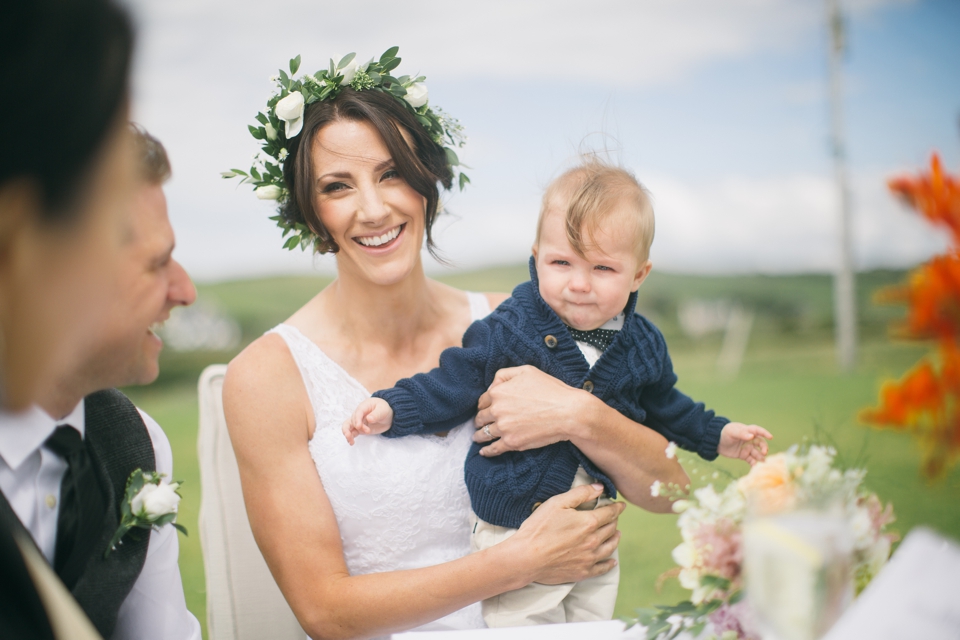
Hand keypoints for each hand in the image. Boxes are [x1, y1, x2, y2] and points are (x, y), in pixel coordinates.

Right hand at [342, 398, 393, 444]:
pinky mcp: (360, 428)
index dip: (357, 419)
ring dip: (347, 433)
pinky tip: (351, 442)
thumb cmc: (385, 410)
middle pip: (352, 420)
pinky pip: (352, 432)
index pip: (358, 412)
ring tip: (350, 440)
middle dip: (358, 427)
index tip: (358, 426)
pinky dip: (350, 437)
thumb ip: (376, 414)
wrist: (388, 416)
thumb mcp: (383, 410)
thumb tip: (369, 419)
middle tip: (367, 431)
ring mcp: (358, 421)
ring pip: (348, 426)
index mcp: (364, 406)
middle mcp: (359, 414)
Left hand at [473, 365, 588, 456]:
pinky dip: (487, 451)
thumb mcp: (526, 371)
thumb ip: (504, 374)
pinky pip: (493, 449)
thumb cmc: (551, 390)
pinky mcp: (512, 442)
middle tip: (481, 423)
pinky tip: (484, 451)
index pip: (482, 400)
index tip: (485, 409)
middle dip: (480, 420)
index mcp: (498, 392)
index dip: (484, 404)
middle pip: (481, 417)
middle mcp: (497, 410)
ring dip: (479, 435)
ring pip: (483, 433)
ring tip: (477, 437)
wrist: (568, 412)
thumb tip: (492, 386)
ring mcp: (503, 428)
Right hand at [508, 483, 624, 584]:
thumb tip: (600, 488)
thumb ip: (581, 493)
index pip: (610, 513)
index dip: (617, 508)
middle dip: (614, 521)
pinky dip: (609, 563)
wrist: (526, 558)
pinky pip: (602, 568)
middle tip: (614, 517)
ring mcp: (589, 558)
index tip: (621, 505)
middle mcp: (593, 541)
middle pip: (611, 529)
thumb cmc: (539, 528)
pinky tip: (612, 561)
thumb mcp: (557, 503)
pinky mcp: (583, 572)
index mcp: (589, 522)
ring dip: (615, 539)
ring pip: (610, 547)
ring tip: (617, 534)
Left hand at [718, 422, 771, 464]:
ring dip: (761, 457)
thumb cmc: (724, 433)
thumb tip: (752, 436)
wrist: (716, 442)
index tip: (770, 437)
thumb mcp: (732, 432)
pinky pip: (751, 460)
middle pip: (760, 444)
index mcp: (747, 431)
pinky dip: (754, 464)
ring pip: (757, 453)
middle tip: (764, 453)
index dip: (765, 433)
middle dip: (764, 448)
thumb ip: (741, 434)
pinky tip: (755, 467)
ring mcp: (747, 448)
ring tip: (763, 462)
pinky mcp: (744, 455)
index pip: (758, 431)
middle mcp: (750, 440)